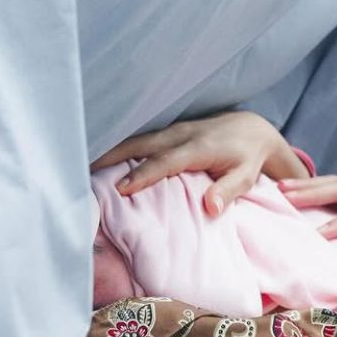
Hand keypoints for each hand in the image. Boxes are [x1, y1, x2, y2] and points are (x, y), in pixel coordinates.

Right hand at [91, 111, 309, 215]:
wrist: (252, 129)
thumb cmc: (249, 158)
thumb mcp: (246, 176)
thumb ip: (229, 191)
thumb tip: (211, 208)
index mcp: (200, 148)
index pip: (166, 162)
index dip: (144, 175)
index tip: (122, 189)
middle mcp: (181, 135)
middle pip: (141, 145)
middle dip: (112, 157)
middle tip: (83, 172)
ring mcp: (173, 130)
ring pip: (137, 140)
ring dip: (111, 152)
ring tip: (83, 166)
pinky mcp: (169, 132)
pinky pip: (141, 141)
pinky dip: (121, 149)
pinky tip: (103, 161)